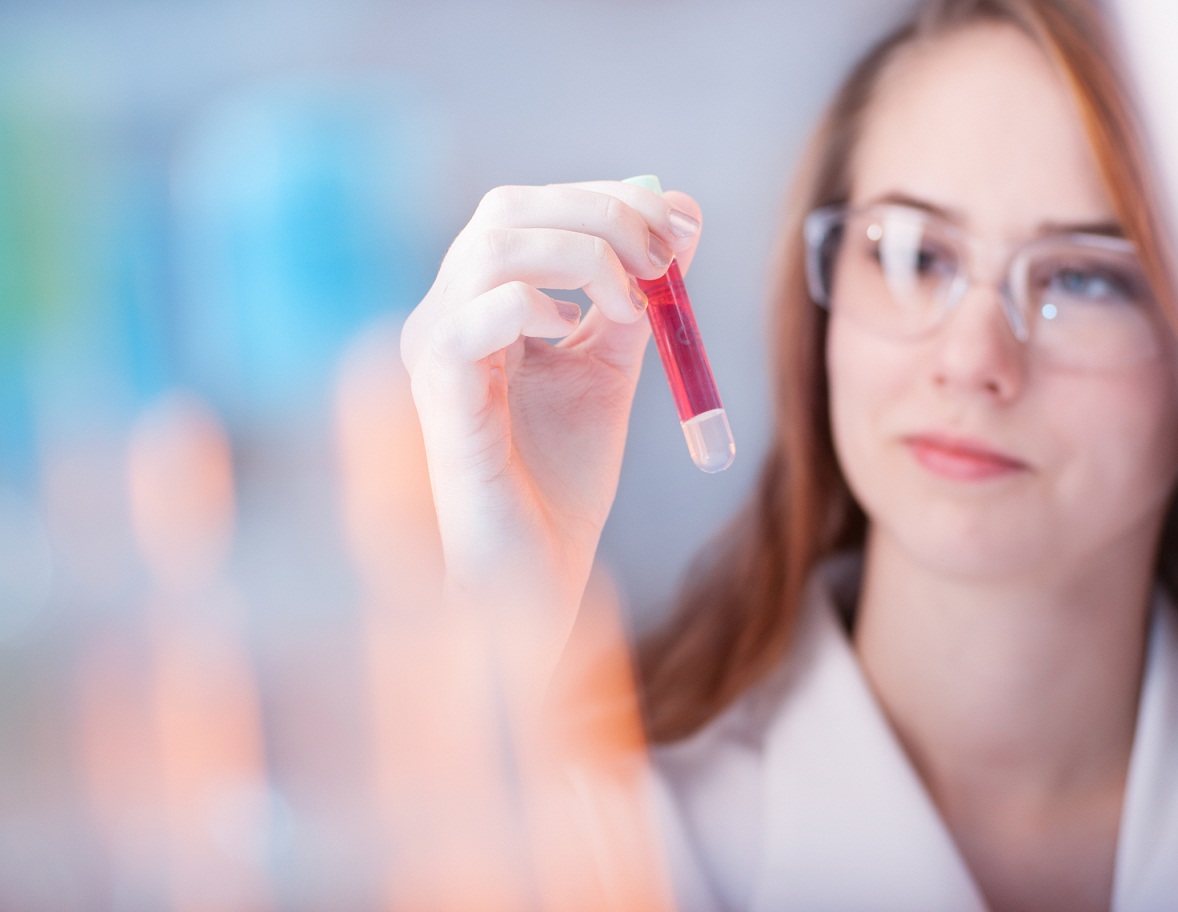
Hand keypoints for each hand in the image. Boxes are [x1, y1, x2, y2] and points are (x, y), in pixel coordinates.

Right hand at [401, 180, 702, 632]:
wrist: (538, 570)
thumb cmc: (563, 477)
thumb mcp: (611, 367)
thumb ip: (638, 298)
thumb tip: (682, 218)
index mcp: (480, 302)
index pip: (530, 208)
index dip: (607, 198)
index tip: (680, 223)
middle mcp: (446, 314)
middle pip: (508, 209)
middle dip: (602, 214)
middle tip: (665, 258)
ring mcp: (434, 349)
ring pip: (493, 245)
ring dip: (583, 255)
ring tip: (630, 305)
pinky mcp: (438, 393)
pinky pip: (474, 317)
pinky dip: (536, 306)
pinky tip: (574, 334)